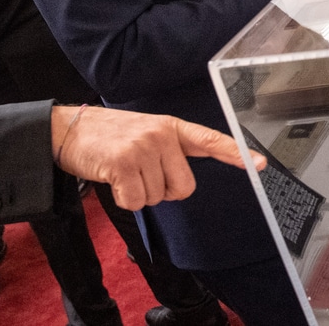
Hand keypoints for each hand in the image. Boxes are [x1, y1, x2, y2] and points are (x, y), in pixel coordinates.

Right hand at [52, 106, 265, 210]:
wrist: (68, 129)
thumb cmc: (109, 136)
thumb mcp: (145, 132)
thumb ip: (169, 151)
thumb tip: (182, 184)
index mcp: (171, 127)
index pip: (209, 139)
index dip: (235, 154)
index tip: (260, 163)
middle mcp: (161, 134)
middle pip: (184, 187)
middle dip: (163, 191)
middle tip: (141, 175)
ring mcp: (143, 147)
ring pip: (158, 197)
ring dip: (139, 194)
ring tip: (123, 172)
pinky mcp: (123, 163)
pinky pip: (136, 201)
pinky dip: (124, 199)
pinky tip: (113, 180)